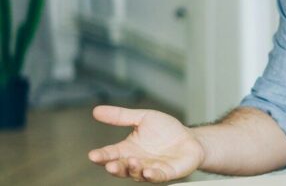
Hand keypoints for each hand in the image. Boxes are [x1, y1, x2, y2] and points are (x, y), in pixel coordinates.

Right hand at [88, 105, 205, 182]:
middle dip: (114, 167)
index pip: (110, 154)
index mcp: (127, 149)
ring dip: (133, 169)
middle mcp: (136, 162)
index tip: (93, 155)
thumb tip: (96, 110)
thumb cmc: (165, 130)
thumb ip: (121, 116)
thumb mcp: (143, 118)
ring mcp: (150, 169)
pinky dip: (151, 175)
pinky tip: (148, 172)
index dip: (101, 155)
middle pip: (121, 168)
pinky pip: (157, 177)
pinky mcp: (166, 173)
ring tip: (133, 162)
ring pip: (137, 173)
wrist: (190, 138)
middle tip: (109, 164)